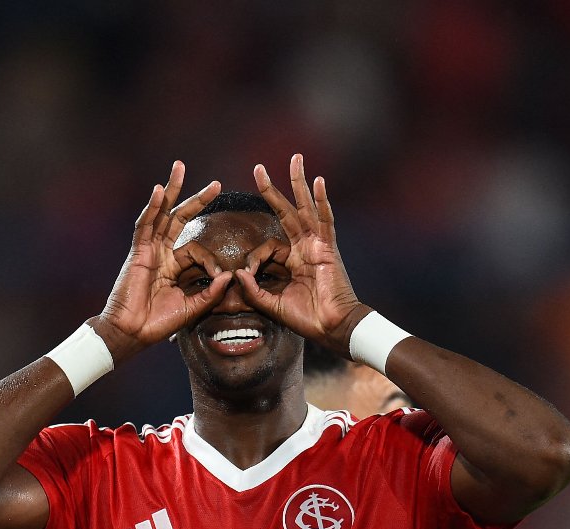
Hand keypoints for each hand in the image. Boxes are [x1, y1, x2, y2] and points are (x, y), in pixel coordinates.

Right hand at [95, 161, 232, 359]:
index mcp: (174, 266)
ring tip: (180, 167)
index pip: (196, 249)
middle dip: (196, 199)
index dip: (211, 261)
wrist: (133, 332)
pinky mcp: (138, 252)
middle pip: (179, 217)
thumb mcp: (192, 308)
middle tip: (216, 183)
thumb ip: (211, 292)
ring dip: (171, 190)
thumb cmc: (158, 323)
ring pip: (161, 213)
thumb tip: (230, 276)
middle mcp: (162, 252)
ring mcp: (148, 250)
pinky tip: (159, 190)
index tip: (221, 276)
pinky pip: (145, 225)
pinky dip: (152, 207)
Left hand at [236, 153, 368, 353]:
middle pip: (287, 211)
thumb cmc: (307, 319)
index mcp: (291, 261)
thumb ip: (254, 291)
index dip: (255, 257)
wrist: (331, 328)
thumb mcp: (272, 305)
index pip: (268, 246)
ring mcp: (317, 245)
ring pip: (306, 207)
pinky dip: (322, 200)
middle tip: (258, 167)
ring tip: (294, 159)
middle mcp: (304, 248)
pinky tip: (318, 181)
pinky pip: (325, 220)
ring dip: (299, 183)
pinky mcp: (328, 248)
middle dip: (273, 189)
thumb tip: (237, 275)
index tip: (247, 273)